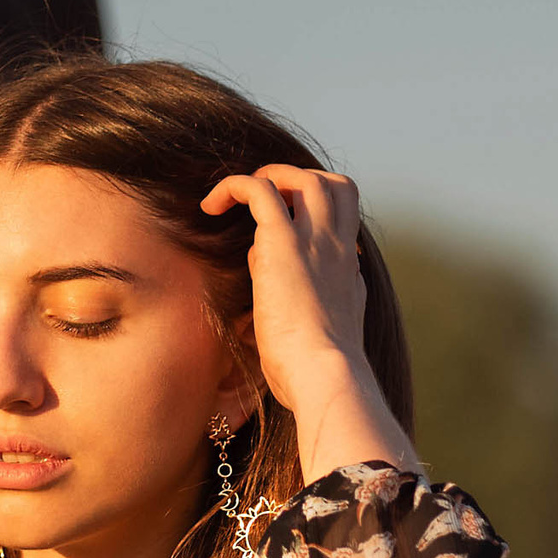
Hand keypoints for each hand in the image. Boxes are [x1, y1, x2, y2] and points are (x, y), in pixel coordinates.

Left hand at [201, 165, 420, 480]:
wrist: (326, 377)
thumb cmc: (314, 381)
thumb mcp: (316, 350)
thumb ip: (304, 331)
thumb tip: (279, 331)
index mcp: (347, 277)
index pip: (339, 229)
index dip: (315, 222)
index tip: (285, 240)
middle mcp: (337, 252)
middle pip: (336, 188)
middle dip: (301, 183)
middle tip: (266, 204)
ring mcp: (315, 243)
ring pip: (306, 177)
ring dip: (270, 176)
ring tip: (234, 198)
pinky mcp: (284, 243)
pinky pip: (261, 190)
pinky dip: (234, 186)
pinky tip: (210, 206)